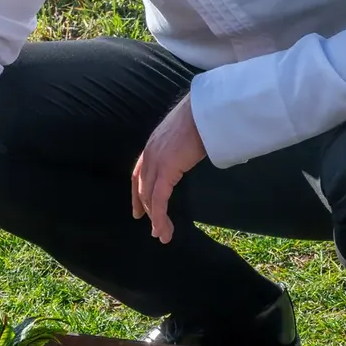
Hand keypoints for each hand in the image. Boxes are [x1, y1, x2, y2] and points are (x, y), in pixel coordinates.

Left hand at [132, 94, 205, 244]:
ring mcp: (156, 161)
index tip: (139, 210)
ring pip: (149, 197)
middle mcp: (150, 153)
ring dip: (156, 219)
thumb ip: (183, 145)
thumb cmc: (204, 118)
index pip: (139, 174)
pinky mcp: (166, 169)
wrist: (207, 110)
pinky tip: (164, 228)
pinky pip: (159, 199)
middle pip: (142, 188)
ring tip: (162, 235)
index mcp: (154, 144)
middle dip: (147, 210)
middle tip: (154, 229)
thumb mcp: (187, 133)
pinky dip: (160, 217)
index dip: (138, 194)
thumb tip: (193, 150)